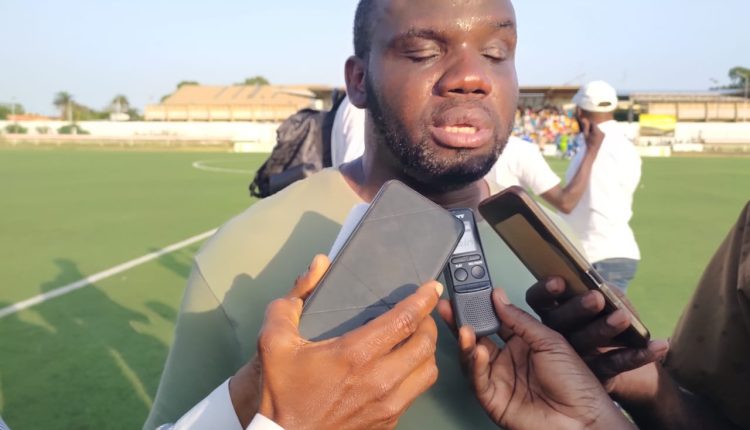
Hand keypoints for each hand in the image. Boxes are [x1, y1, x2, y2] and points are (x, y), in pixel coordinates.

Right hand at [248, 254, 442, 429]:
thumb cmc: (281, 392)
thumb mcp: (274, 341)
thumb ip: (292, 299)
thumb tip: (319, 266)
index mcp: (355, 355)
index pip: (405, 320)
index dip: (423, 300)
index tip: (432, 288)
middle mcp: (379, 380)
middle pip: (426, 344)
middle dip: (428, 323)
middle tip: (420, 313)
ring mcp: (387, 405)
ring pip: (428, 371)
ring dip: (426, 352)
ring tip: (413, 340)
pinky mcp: (388, 422)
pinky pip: (416, 393)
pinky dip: (415, 375)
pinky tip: (400, 368)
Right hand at [438, 289, 633, 429]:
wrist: (584, 420)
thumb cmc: (577, 384)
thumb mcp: (550, 341)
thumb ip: (520, 320)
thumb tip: (498, 297)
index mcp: (522, 344)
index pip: (494, 321)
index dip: (481, 307)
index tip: (468, 291)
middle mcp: (507, 361)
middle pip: (477, 338)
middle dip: (461, 321)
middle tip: (449, 306)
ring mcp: (499, 380)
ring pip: (472, 359)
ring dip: (465, 342)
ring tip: (463, 327)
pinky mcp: (493, 400)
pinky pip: (478, 381)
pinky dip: (475, 365)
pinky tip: (478, 351)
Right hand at [525, 277, 668, 404]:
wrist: (629, 353)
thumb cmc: (610, 313)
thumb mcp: (603, 295)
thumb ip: (597, 288)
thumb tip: (596, 284)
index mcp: (552, 310)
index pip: (539, 299)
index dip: (546, 291)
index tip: (559, 281)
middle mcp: (556, 334)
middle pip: (559, 321)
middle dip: (577, 308)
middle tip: (596, 298)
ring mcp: (574, 357)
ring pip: (584, 342)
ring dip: (605, 329)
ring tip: (624, 317)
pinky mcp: (596, 375)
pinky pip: (615, 365)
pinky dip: (638, 355)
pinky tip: (658, 345)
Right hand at [579, 117, 603, 152]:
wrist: (592, 151)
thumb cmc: (587, 143)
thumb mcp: (585, 134)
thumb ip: (585, 126)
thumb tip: (583, 118)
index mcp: (597, 132)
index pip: (593, 123)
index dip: (588, 123)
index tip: (584, 125)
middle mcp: (602, 132)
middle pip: (595, 126)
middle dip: (590, 127)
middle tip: (586, 131)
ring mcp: (603, 134)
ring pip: (597, 129)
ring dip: (593, 130)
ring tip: (589, 135)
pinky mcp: (603, 136)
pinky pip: (599, 132)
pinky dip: (595, 133)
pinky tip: (592, 137)